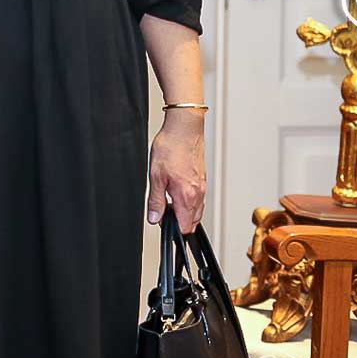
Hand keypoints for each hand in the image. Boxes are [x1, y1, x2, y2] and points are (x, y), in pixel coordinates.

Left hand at [147, 111, 206, 232]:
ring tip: (169, 199)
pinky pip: (198, 198)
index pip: (185, 227)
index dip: (173, 229)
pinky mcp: (202, 179)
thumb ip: (156, 200)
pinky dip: (188, 201)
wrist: (184, 128)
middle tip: (163, 212)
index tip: (162, 223)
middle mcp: (198, 194)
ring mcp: (202, 187)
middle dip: (179, 222)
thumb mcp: (155, 175)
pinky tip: (177, 190)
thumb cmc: (171, 147)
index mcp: (187, 196)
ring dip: (184, 211)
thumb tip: (154, 218)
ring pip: (196, 210)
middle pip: (192, 221)